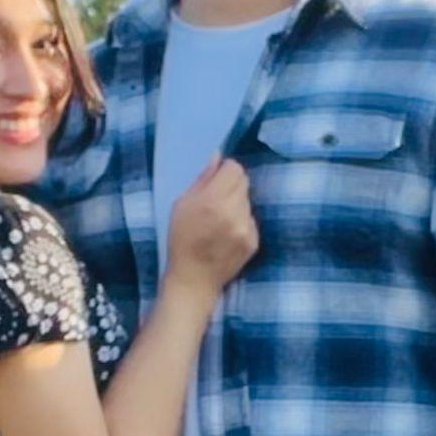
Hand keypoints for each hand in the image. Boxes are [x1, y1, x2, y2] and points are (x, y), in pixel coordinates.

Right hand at [166, 159, 258, 292]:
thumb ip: (203, 179)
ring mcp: (247, 227)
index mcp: (212, 200)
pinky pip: (251, 219)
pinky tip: (228, 234)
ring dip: (237, 204)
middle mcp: (234, 211)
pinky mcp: (254, 240)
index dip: (226, 171)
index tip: (218, 179)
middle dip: (232, 185)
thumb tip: (217, 157)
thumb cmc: (181, 239)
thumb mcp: (182, 205)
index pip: (235, 169)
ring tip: (221, 220)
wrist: (194, 278)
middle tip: (217, 199)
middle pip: (244, 182)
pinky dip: (241, 221)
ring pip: (248, 201)